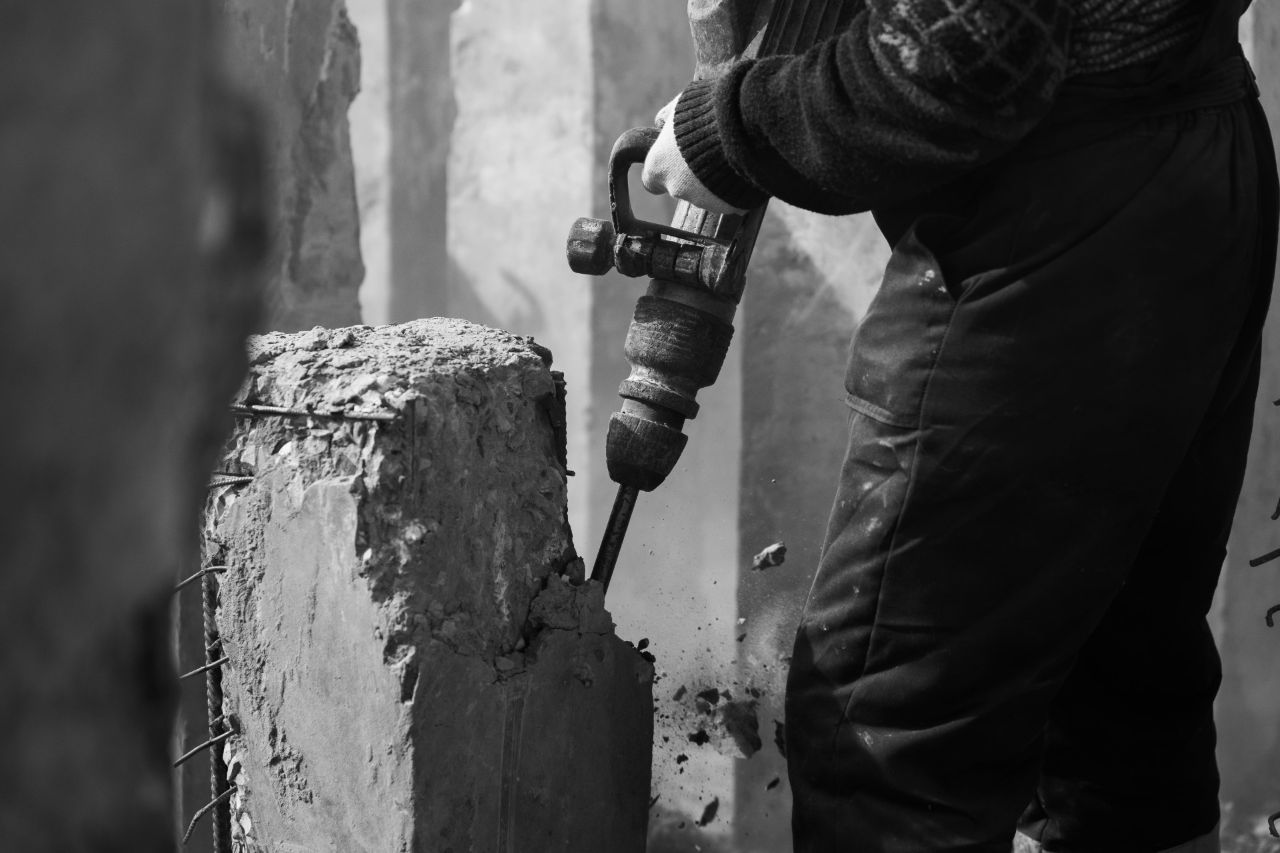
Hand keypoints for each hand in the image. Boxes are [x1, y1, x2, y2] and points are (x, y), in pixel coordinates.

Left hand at [640, 95, 745, 215]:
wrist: (746, 125)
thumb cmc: (709, 110)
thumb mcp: (681, 104)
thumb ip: (667, 117)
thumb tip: (660, 122)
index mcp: (659, 165)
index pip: (651, 180)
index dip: (663, 171)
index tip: (673, 163)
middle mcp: (677, 188)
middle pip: (681, 186)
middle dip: (693, 174)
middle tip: (711, 151)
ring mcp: (704, 201)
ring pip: (707, 194)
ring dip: (715, 179)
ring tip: (731, 154)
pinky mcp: (730, 207)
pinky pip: (732, 198)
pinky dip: (737, 186)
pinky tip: (745, 166)